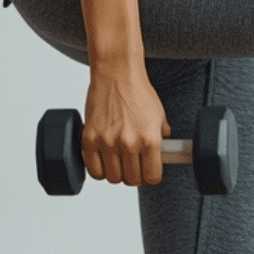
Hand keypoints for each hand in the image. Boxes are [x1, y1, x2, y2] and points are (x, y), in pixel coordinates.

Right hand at [82, 64, 169, 185]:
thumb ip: (161, 137)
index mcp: (150, 139)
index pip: (152, 177)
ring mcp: (107, 142)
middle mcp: (129, 142)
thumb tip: (163, 154)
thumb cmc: (137, 91)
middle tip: (132, 165)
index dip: (151, 176)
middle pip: (131, 180)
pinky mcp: (89, 138)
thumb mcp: (159, 115)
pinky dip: (98, 170)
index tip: (148, 172)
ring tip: (118, 162)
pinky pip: (93, 169)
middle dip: (134, 175)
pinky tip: (103, 161)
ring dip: (116, 173)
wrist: (116, 72)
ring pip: (112, 177)